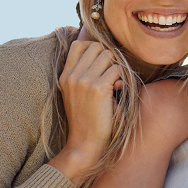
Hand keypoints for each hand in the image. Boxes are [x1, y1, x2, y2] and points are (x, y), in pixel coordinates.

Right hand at [58, 40, 122, 161]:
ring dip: (117, 67)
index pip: (78, 44)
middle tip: (111, 74)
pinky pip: (117, 70)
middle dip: (109, 57)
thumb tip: (105, 52)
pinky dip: (122, 78)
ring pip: (109, 55)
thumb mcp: (77, 93)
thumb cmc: (86, 119)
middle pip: (96, 47)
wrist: (84, 143)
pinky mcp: (98, 89)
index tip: (102, 63)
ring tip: (115, 83)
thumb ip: (84, 73)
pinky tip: (118, 90)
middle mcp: (72, 75)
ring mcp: (84, 81)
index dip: (94, 48)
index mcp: (65, 75)